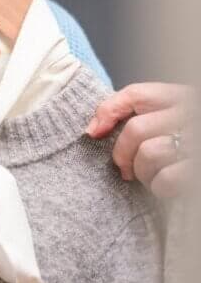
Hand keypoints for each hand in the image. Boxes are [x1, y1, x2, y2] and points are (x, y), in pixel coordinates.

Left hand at [86, 82, 194, 198]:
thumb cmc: (178, 143)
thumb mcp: (162, 119)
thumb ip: (126, 113)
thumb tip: (93, 131)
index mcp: (180, 98)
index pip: (136, 94)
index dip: (109, 111)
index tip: (95, 133)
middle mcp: (189, 115)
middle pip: (136, 129)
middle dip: (123, 155)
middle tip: (126, 169)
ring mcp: (193, 142)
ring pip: (148, 154)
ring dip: (142, 173)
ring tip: (149, 176)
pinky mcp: (196, 169)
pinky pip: (165, 179)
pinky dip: (158, 187)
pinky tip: (163, 186)